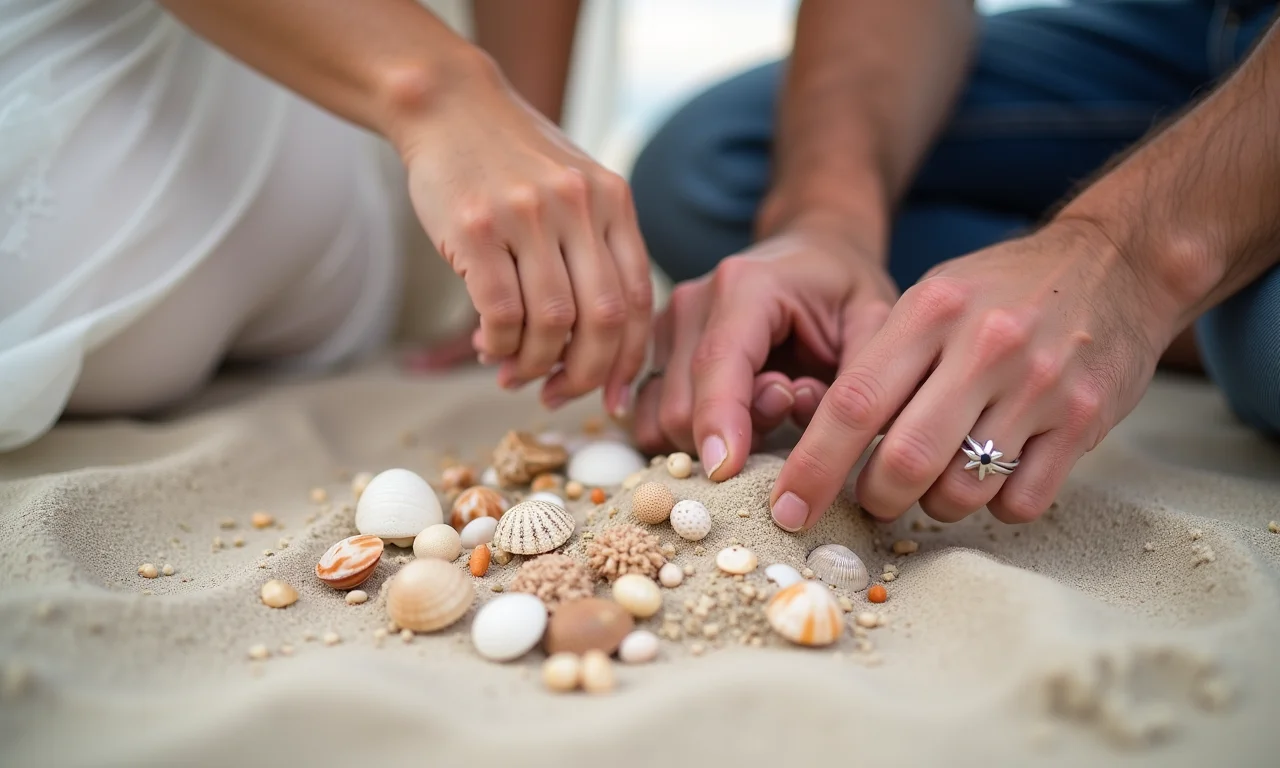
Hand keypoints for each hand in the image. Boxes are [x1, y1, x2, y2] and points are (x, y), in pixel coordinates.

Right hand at [399, 59, 652, 415]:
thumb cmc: (511, 162)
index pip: (637, 300)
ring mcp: (528, 215)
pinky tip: (488, 347)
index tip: (610, 397)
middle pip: (602, 320)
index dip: (626, 361)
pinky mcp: (476, 228)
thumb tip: (602, 347)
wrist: (448, 105)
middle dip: (583, 374)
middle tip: (556, 393)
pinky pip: (501, 313)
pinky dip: (499, 345)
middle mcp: (580, 206)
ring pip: (551, 323)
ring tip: (514, 371)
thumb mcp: (576, 190)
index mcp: (614, 202)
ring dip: (533, 364)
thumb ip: (597, 251)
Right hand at [631, 222, 899, 479]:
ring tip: (767, 404)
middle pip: (682, 405)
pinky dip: (691, 434)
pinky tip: (734, 415)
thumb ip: (858, 380)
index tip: (727, 472)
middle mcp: (692, 303)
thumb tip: (827, 445)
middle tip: (789, 405)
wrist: (812, 253)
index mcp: (745, 286)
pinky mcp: (656, 352)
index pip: (717, 364)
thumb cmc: (844, 290)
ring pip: (661, 419)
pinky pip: (651, 418)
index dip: (718, 422)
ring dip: (712, 436)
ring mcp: (666, 327)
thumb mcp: (876, 322)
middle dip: (733, 434)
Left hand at [769, 219, 1170, 530]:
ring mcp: (1039, 386)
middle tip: (874, 498)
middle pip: (903, 461)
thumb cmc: (1003, 289)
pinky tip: (995, 474)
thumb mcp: (933, 297)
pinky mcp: (1085, 421)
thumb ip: (883, 362)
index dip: (813, 467)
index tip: (788, 508)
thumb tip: (826, 444)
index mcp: (930, 311)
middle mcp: (983, 347)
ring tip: (938, 480)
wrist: (1119, 262)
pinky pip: (1021, 501)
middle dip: (875, 498)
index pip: (853, 404)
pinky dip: (996, 506)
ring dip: (935, 505)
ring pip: (961, 492)